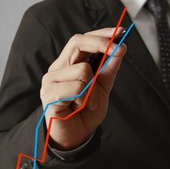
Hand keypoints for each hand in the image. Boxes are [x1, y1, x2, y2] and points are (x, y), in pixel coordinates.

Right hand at [40, 27, 126, 149]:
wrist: (75, 137)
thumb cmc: (85, 112)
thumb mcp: (102, 89)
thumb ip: (108, 70)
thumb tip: (120, 49)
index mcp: (68, 64)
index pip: (81, 40)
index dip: (100, 34)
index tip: (120, 32)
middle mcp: (57, 68)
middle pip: (77, 43)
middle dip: (101, 44)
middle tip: (118, 50)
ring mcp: (50, 81)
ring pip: (82, 70)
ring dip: (94, 90)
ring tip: (89, 103)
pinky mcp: (49, 95)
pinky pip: (76, 87)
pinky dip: (85, 99)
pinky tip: (78, 107)